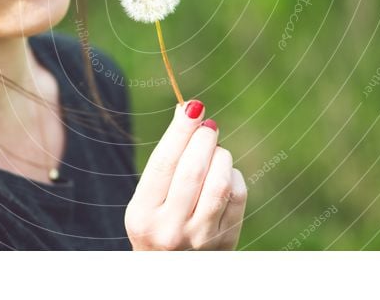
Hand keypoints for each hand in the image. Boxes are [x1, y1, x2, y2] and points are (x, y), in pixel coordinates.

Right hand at [125, 100, 247, 249]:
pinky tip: (225, 174)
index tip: (192, 107)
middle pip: (194, 170)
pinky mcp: (226, 242)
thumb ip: (166, 160)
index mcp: (142, 215)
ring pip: (220, 182)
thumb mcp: (148, 199)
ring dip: (221, 156)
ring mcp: (200, 239)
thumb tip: (188, 110)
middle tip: (208, 126)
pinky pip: (237, 196)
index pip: (164, 162)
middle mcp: (168, 230)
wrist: (171, 273)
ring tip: (215, 151)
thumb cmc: (158, 224)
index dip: (180, 130)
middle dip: (204, 139)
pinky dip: (234, 176)